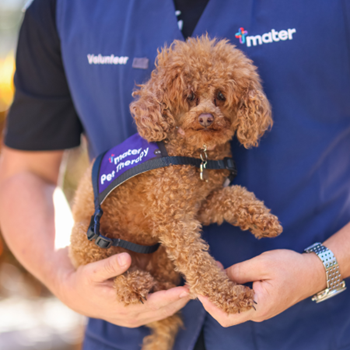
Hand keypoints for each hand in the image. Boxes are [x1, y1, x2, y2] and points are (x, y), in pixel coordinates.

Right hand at [54, 249, 189, 327]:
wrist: (75, 296)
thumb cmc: (84, 282)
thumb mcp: (91, 272)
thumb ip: (109, 267)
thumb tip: (126, 258)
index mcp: (124, 307)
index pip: (154, 304)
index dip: (172, 296)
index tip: (188, 289)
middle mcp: (132, 316)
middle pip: (164, 310)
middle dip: (182, 299)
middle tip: (200, 287)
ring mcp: (134, 317)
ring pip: (163, 312)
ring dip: (178, 302)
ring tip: (193, 288)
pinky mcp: (134, 313)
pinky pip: (156, 310)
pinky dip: (169, 302)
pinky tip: (177, 291)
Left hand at [198, 249, 325, 326]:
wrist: (312, 272)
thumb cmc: (290, 266)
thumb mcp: (262, 263)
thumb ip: (239, 272)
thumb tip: (219, 276)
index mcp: (259, 307)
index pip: (226, 316)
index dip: (209, 304)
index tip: (198, 288)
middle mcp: (258, 313)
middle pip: (226, 315)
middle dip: (210, 299)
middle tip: (200, 281)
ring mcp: (259, 309)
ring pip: (231, 308)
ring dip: (218, 294)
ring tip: (209, 275)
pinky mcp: (260, 302)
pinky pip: (239, 302)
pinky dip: (228, 291)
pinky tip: (222, 276)